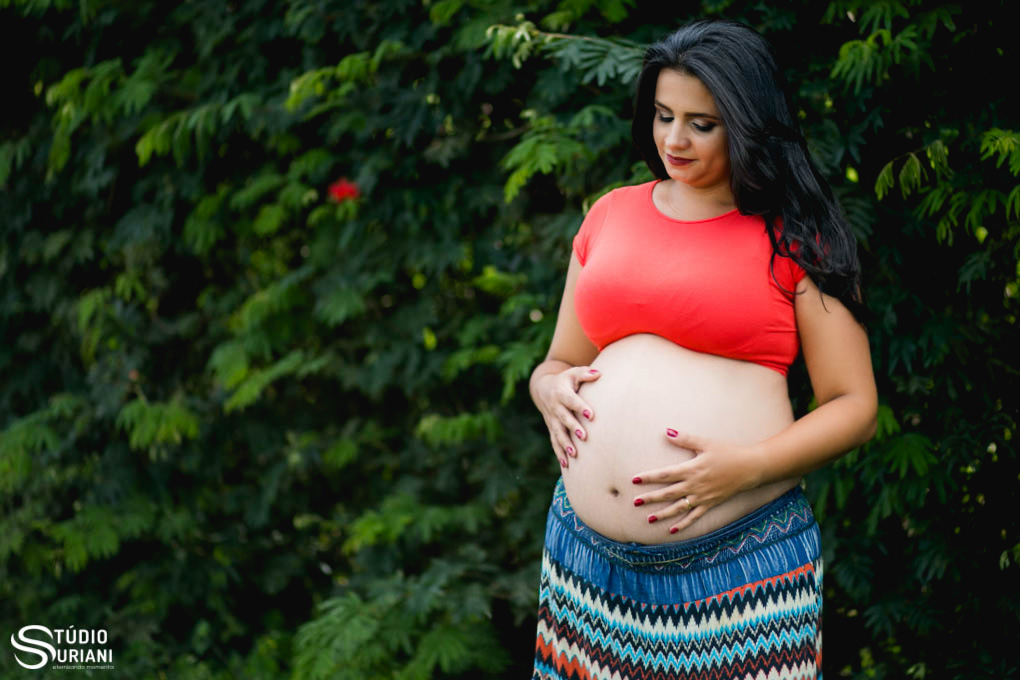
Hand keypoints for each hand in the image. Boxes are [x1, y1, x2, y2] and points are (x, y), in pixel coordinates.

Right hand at [532, 366, 599, 467]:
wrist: (543, 389)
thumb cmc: (565, 381)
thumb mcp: (573, 373)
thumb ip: (585, 374)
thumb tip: (599, 374)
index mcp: (561, 393)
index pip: (571, 400)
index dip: (580, 406)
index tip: (591, 414)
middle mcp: (555, 408)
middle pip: (564, 419)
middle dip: (573, 428)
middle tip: (584, 436)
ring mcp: (552, 420)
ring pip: (558, 433)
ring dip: (565, 444)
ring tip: (574, 454)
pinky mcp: (552, 429)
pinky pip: (554, 442)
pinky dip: (559, 453)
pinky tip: (566, 465)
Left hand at [631, 429, 760, 534]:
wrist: (749, 468)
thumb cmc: (727, 453)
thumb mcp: (706, 443)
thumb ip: (685, 439)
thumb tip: (666, 431)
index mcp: (691, 469)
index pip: (665, 475)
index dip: (649, 478)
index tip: (634, 480)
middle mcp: (694, 485)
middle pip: (668, 493)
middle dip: (650, 498)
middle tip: (635, 502)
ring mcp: (702, 497)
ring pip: (678, 508)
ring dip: (663, 514)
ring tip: (648, 519)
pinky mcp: (710, 504)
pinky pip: (694, 516)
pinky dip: (683, 524)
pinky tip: (671, 530)